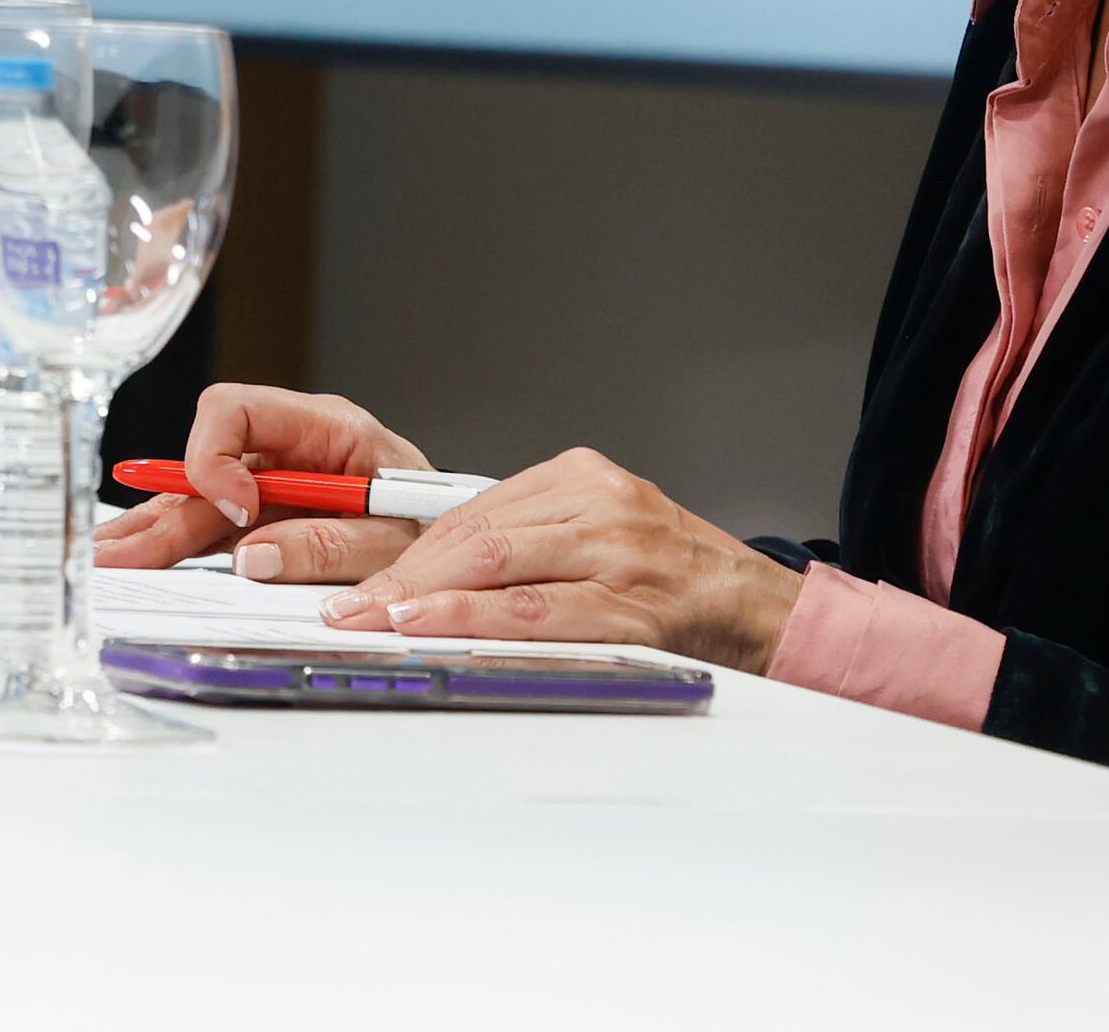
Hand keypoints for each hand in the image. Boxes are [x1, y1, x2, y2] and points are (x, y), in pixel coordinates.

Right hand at [90, 382, 434, 581]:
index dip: (216, 455)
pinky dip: (178, 543)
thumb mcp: (395, 536)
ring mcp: (277, 485)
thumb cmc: (440, 527)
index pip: (238, 410)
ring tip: (112, 555)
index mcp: (325, 427)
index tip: (230, 507)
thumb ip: (330, 543)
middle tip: (122, 549)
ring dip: (156, 527)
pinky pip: (215, 526)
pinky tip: (142, 554)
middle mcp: (290, 449)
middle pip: (207, 464)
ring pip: (201, 498)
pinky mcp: (272, 519)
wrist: (466, 551)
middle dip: (164, 507)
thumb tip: (255, 555)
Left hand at [321, 448, 802, 673]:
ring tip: (372, 618)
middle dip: (399, 572)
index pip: (471, 510)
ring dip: (424, 598)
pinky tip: (436, 630)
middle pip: (475, 533)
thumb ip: (530, 542)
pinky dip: (480, 622)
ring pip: (499, 567)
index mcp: (581, 478)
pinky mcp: (633, 608)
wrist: (763, 609)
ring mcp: (618, 554)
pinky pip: (541, 614)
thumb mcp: (601, 533)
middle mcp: (598, 504)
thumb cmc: (673, 578)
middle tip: (345, 602)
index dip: (404, 547)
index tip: (357, 575)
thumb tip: (434, 574)